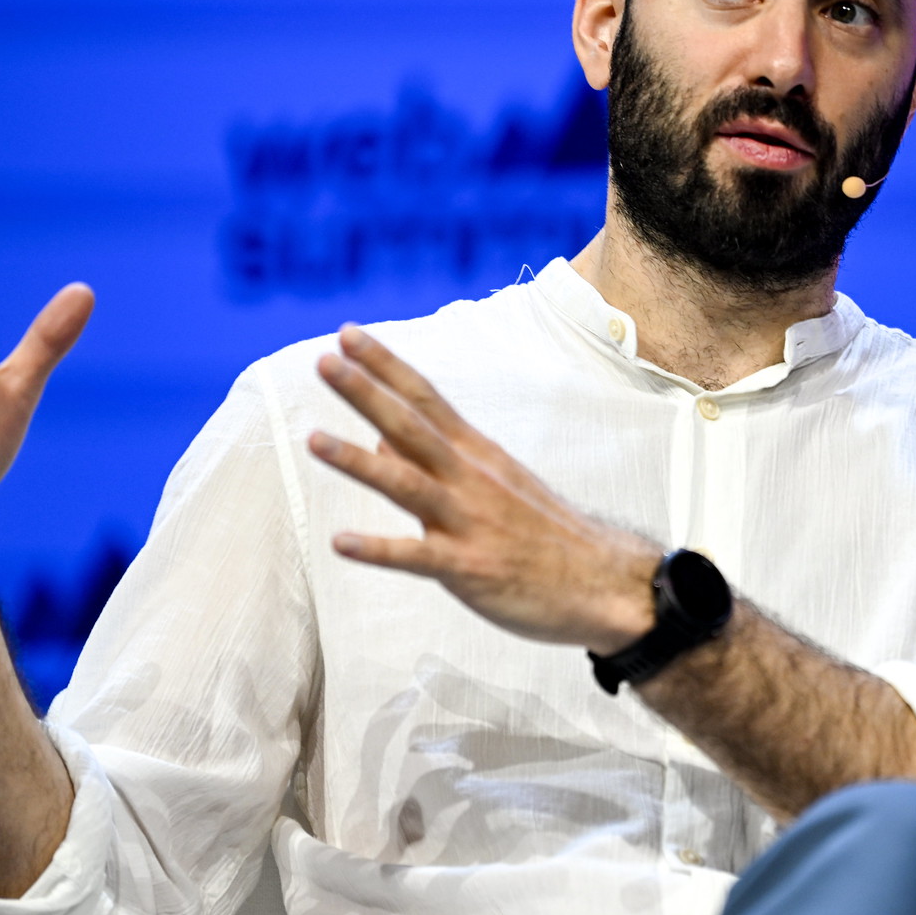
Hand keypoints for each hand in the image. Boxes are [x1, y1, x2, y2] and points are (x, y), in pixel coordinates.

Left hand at [310, 324, 660, 652]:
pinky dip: (379, 548)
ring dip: (359, 461)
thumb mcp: (494, 482)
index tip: (348, 333)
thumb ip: (436, 460)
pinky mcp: (469, 567)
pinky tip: (341, 541)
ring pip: (407, 484)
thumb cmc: (543, 533)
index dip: (385, 365)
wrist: (602, 581)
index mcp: (476, 454)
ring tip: (313, 439)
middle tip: (325, 360)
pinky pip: (417, 556)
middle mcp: (470, 478)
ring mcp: (470, 522)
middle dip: (367, 393)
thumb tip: (380, 439)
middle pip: (411, 427)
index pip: (425, 397)